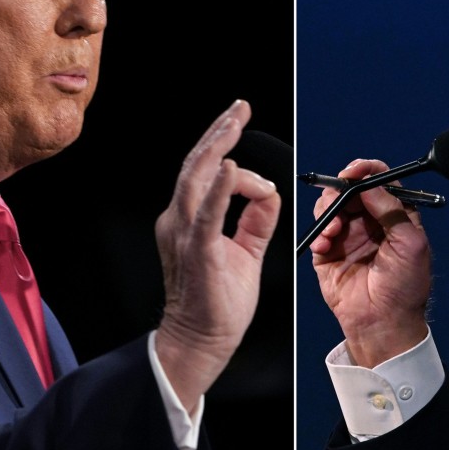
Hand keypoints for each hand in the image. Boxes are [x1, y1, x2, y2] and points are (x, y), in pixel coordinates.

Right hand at [153, 100, 281, 412]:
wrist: (201, 341)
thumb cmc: (218, 302)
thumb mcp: (245, 250)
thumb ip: (255, 219)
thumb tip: (269, 191)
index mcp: (189, 219)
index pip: (206, 172)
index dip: (225, 148)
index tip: (241, 125)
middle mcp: (180, 219)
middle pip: (197, 164)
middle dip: (220, 131)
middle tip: (239, 107)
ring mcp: (185, 233)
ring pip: (197, 178)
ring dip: (218, 146)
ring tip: (235, 121)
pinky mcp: (198, 250)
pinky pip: (207, 214)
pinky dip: (219, 189)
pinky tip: (231, 168)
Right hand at [310, 159, 431, 367]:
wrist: (383, 324)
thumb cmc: (405, 288)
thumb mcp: (410, 243)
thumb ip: (391, 209)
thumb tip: (370, 183)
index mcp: (394, 216)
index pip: (380, 181)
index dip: (367, 171)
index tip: (354, 171)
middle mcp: (370, 222)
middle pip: (350, 189)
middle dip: (341, 190)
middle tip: (338, 197)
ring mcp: (348, 236)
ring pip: (331, 205)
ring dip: (328, 210)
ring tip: (333, 229)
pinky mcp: (328, 252)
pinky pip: (318, 230)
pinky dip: (319, 232)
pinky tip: (326, 244)